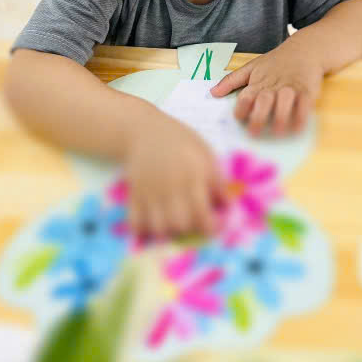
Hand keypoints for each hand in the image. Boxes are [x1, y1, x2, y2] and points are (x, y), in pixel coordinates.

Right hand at [124, 114, 225, 239]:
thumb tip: (228, 205)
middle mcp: (170, 187)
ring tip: (175, 222)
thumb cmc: (180, 141)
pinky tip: (154, 222)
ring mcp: (150, 192)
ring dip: (169, 231)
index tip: (216, 225)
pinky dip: (145, 229)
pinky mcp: (134, 195)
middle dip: (191, 229)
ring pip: (158, 228)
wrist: (144, 129)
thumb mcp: (205, 154)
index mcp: (192, 175)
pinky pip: (136, 223)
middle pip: (180, 225)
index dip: (212, 226)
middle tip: (195, 220)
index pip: (203, 213)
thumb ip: (217, 180)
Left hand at [211, 41, 322, 135]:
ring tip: (277, 132)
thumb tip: (212, 93)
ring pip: (285, 100)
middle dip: (259, 116)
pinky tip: (297, 128)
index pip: (247, 94)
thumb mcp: (252, 67)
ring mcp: (291, 88)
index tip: (238, 118)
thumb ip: (231, 80)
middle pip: (264, 100)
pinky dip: (301, 115)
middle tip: (254, 132)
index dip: (241, 106)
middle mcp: (274, 85)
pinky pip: (304, 103)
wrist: (304, 49)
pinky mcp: (307, 90)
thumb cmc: (275, 62)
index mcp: (258, 81)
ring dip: (281, 116)